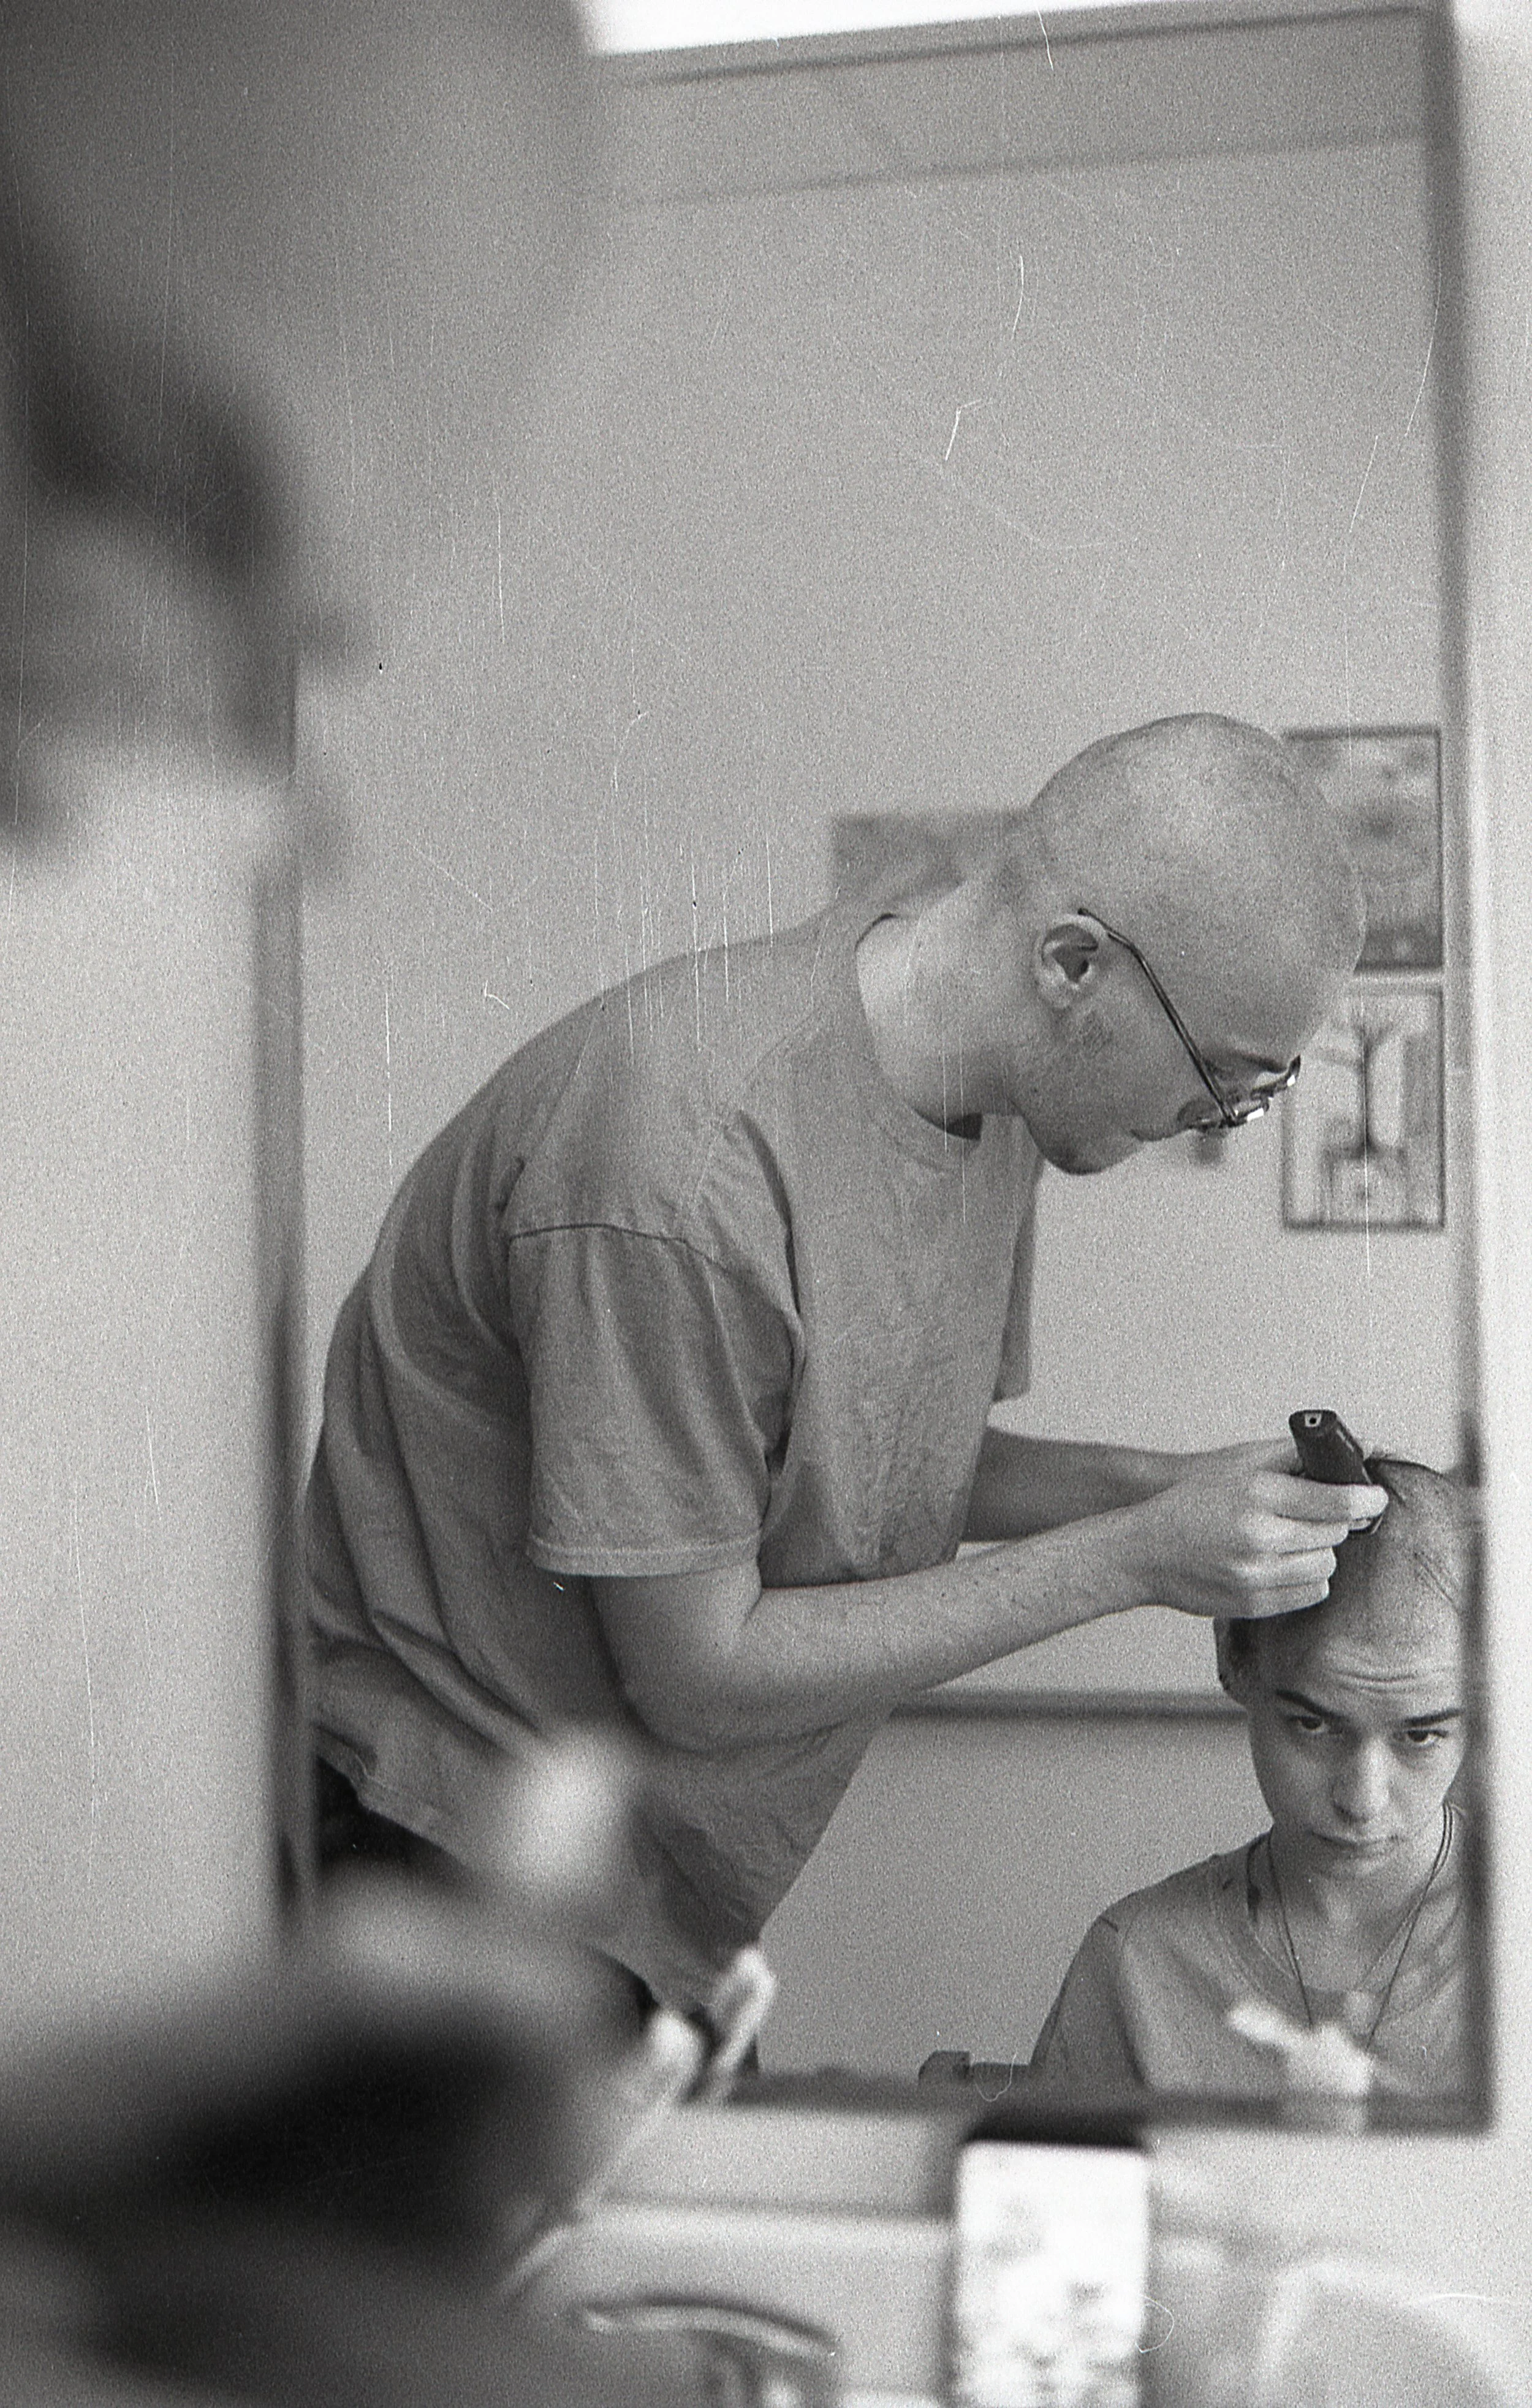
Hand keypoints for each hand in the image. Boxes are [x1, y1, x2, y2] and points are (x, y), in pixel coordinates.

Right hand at [1120, 1437, 1387, 1618]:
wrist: (1146, 1552)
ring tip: (1293, 1539)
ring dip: (1319, 1551)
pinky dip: (1305, 1578)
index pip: (1337, 1502)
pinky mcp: (1255, 1604)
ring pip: (1326, 1566)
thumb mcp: (1239, 1462)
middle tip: (1320, 1514)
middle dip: (1335, 1523)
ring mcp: (1257, 1574)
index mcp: (1257, 1494)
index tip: (1375, 1497)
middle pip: (1335, 1534)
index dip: (1365, 1499)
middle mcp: (1259, 1536)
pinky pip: (1310, 1593)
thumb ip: (1296, 1453)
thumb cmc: (1193, 1502)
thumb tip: (1357, 1444)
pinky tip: (1282, 1563)